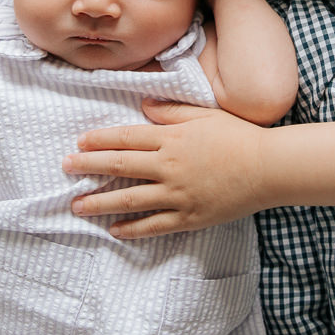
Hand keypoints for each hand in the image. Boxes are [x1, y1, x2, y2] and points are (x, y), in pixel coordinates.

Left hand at [63, 99, 269, 237]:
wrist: (269, 168)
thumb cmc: (238, 136)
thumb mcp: (204, 114)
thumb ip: (172, 110)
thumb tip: (144, 106)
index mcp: (171, 138)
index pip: (126, 137)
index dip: (100, 140)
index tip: (80, 142)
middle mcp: (169, 166)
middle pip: (120, 165)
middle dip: (88, 166)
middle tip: (65, 167)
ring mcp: (177, 194)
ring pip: (129, 199)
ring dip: (99, 201)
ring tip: (77, 205)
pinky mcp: (188, 217)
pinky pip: (153, 225)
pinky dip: (131, 228)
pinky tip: (113, 229)